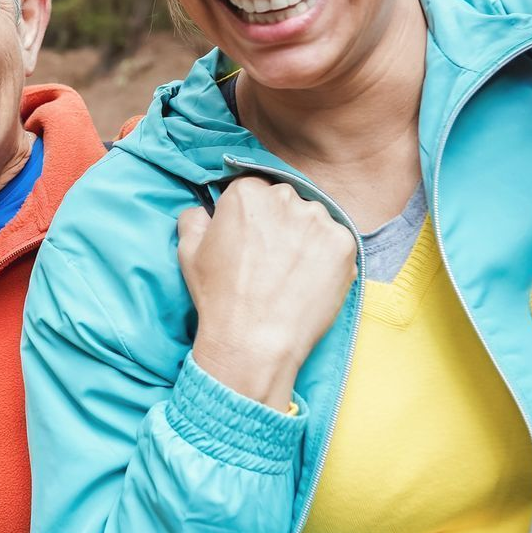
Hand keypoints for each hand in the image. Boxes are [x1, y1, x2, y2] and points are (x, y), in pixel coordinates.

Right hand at [176, 176, 356, 410]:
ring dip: (305, 239)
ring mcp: (318, 220)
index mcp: (246, 192)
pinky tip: (309, 281)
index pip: (254, 190)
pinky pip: (336, 243)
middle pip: (286, 202)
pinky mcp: (344, 243)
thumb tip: (204, 211)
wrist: (254, 342)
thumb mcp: (188, 252)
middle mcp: (285, 197)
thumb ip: (194, 219)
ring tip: (291, 275)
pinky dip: (327, 259)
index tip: (251, 239)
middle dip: (280, 224)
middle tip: (270, 261)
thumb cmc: (219, 298)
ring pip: (313, 221)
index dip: (252, 217)